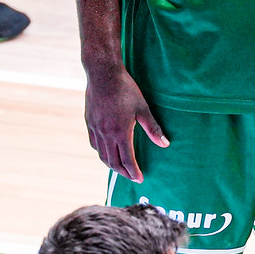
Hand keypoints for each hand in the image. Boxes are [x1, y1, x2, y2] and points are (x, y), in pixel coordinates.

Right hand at [84, 64, 168, 182]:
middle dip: (123, 172)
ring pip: (102, 154)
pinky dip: (101, 152)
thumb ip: (153, 128)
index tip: (139, 179)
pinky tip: (106, 152)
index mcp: (120, 132)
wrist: (103, 74)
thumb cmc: (126, 90)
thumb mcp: (143, 109)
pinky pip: (94, 143)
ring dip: (111, 164)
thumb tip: (165, 144)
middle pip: (113, 161)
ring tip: (120, 169)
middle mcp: (106, 134)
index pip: (127, 160)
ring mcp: (95, 128)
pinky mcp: (89, 122)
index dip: (134, 172)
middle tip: (132, 177)